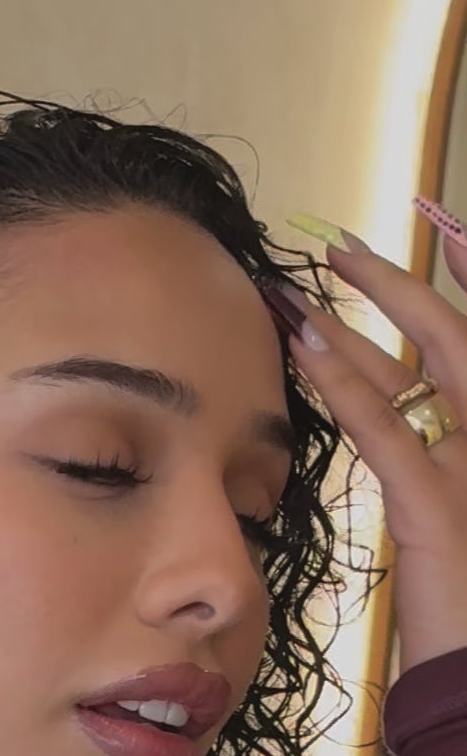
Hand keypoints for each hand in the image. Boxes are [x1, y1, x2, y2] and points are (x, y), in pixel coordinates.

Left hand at [283, 223, 466, 677]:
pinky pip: (388, 431)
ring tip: (305, 287)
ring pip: (430, 367)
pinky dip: (346, 385)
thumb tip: (419, 433)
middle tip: (342, 248)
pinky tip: (307, 350)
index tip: (439, 229)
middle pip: (466, 336)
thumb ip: (444, 466)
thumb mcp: (461, 526)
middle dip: (407, 283)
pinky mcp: (442, 511)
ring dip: (363, 318)